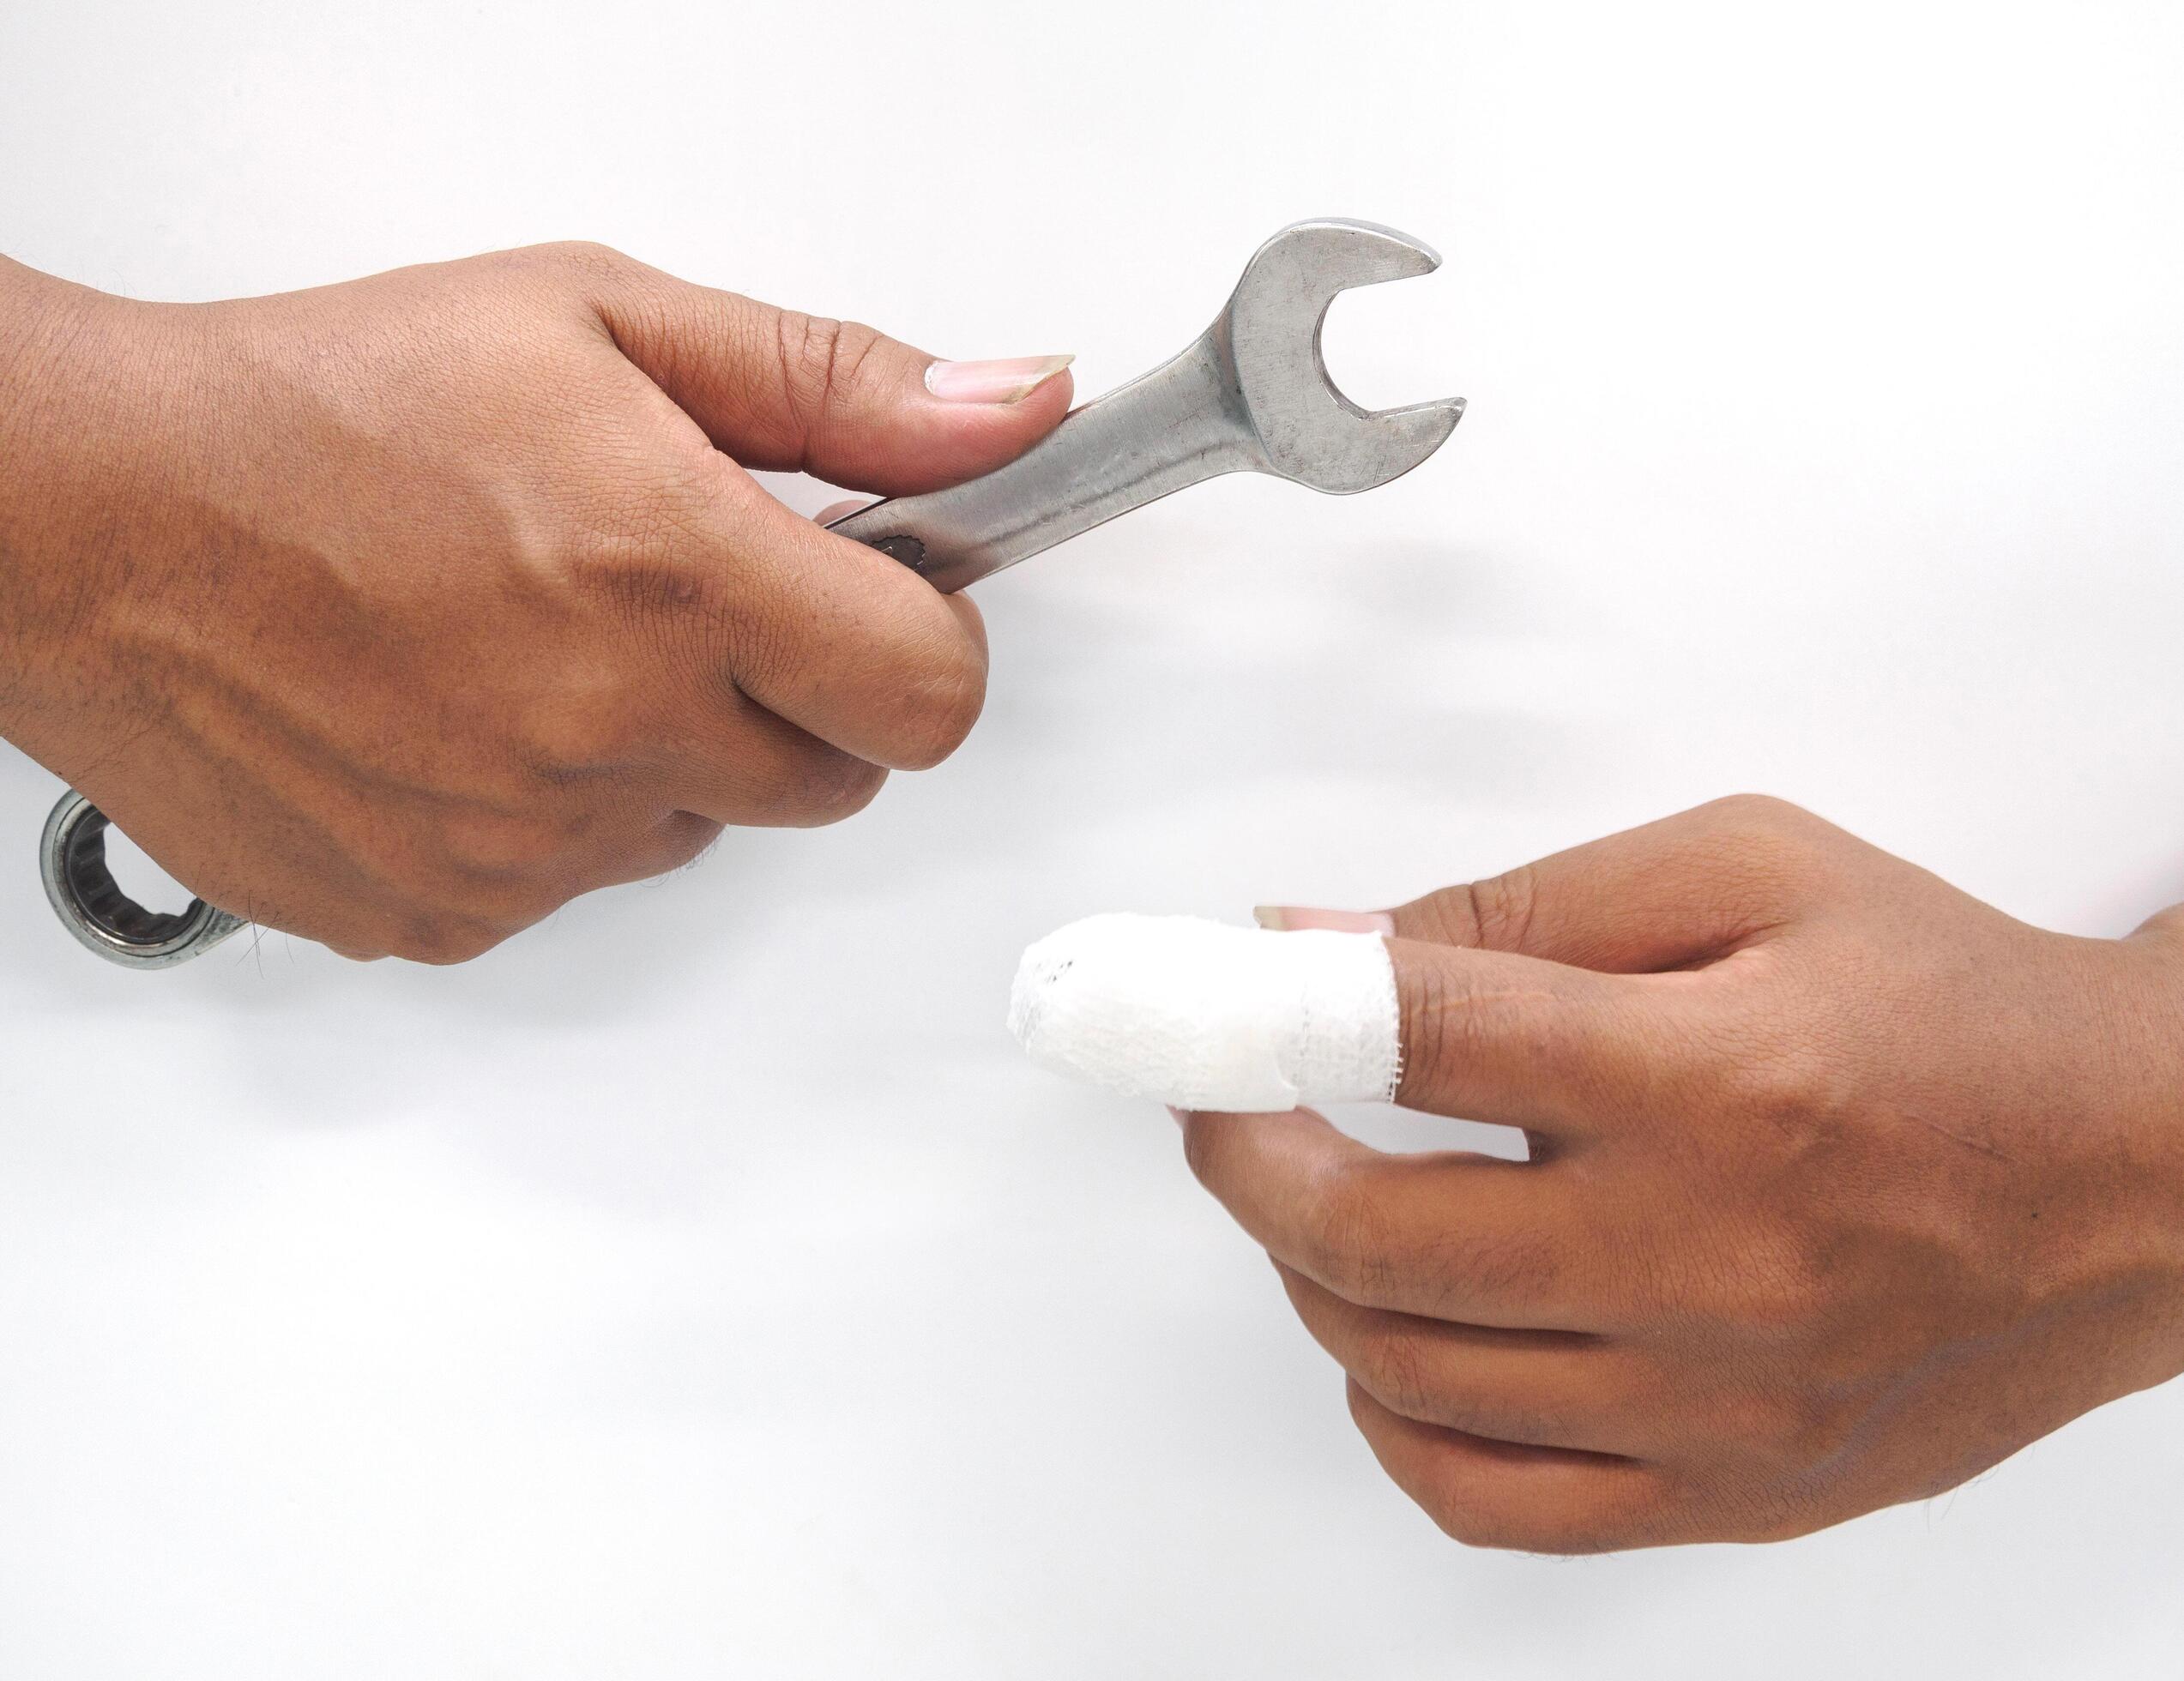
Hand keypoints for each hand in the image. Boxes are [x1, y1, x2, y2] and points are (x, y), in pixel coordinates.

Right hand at [0, 245, 1071, 959]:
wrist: (91, 517)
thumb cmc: (321, 406)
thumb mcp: (605, 323)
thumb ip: (837, 384)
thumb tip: (1013, 411)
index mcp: (678, 579)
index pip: (932, 695)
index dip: (922, 643)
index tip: (878, 599)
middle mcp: (611, 733)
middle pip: (833, 779)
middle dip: (797, 695)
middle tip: (682, 600)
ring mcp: (525, 847)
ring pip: (698, 832)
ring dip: (665, 753)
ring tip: (539, 639)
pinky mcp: (444, 913)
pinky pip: (572, 884)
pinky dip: (551, 814)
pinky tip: (464, 712)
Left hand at [1180, 796, 2183, 1550]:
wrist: (2143, 1178)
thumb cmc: (1950, 1007)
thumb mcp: (1749, 872)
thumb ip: (1520, 908)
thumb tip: (1324, 946)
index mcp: (1714, 1077)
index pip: (1417, 1040)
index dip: (1259, 1014)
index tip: (1185, 1002)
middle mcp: (1710, 1261)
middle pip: (1371, 1236)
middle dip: (1241, 1154)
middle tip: (1223, 1100)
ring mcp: (1719, 1406)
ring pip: (1406, 1378)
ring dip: (1311, 1277)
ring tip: (1323, 1198)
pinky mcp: (1737, 1492)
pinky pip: (1494, 1504)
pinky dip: (1398, 1421)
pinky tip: (1400, 1340)